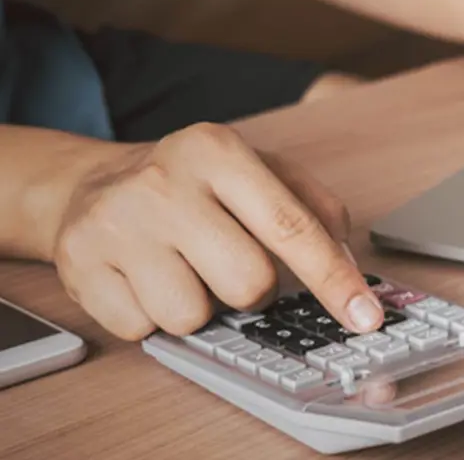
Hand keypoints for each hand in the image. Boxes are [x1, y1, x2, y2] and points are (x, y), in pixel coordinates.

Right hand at [49, 123, 382, 339]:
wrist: (93, 184)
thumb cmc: (194, 184)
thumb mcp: (260, 173)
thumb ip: (316, 212)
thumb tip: (348, 269)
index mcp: (218, 151)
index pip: (291, 227)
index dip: (333, 280)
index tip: (365, 317)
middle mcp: (164, 183)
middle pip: (248, 284)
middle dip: (253, 290)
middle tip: (230, 264)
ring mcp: (116, 224)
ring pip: (192, 316)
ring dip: (199, 306)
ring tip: (183, 269)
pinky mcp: (79, 265)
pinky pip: (142, 330)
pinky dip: (152, 316)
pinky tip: (145, 279)